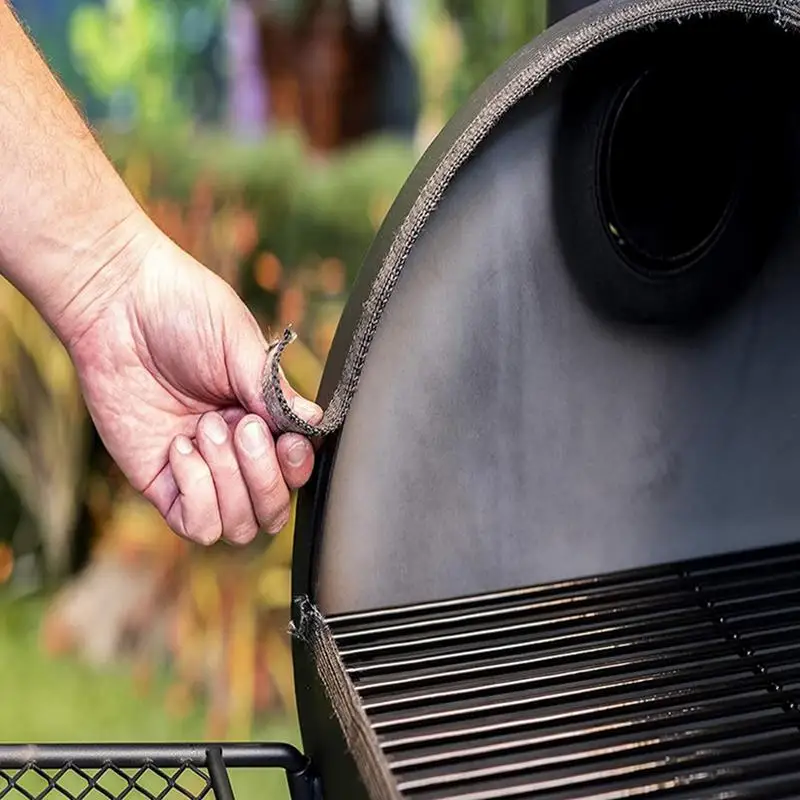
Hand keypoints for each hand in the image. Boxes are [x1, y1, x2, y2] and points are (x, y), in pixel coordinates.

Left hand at [66, 230, 321, 545]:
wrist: (117, 304)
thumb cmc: (183, 311)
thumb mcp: (242, 346)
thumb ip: (276, 393)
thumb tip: (314, 424)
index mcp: (263, 419)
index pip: (297, 472)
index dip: (296, 466)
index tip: (285, 438)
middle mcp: (237, 452)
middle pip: (272, 510)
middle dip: (262, 475)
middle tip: (240, 426)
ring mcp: (200, 470)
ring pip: (239, 525)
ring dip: (229, 481)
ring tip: (205, 429)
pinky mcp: (162, 481)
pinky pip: (196, 524)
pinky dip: (197, 493)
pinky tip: (181, 448)